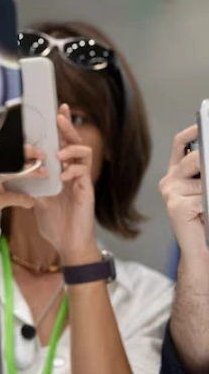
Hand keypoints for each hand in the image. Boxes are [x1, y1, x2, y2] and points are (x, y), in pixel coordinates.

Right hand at [0, 144, 46, 243]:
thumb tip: (13, 170)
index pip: (0, 150)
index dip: (15, 145)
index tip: (27, 140)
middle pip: (8, 157)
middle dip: (27, 153)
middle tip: (41, 154)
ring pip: (14, 173)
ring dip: (31, 172)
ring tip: (43, 173)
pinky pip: (15, 196)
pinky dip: (25, 199)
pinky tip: (30, 202)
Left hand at [34, 104, 97, 263]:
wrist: (67, 244)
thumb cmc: (54, 223)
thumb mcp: (37, 200)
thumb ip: (32, 185)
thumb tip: (16, 175)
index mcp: (62, 172)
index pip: (62, 145)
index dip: (61, 129)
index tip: (57, 111)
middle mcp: (73, 173)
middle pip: (75, 143)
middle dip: (68, 128)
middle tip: (61, 115)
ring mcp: (81, 181)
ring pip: (84, 153)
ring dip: (71, 149)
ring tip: (60, 153)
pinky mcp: (86, 191)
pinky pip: (84, 173)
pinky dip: (73, 171)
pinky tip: (64, 175)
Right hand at [159, 124, 206, 255]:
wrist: (201, 250)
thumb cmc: (206, 220)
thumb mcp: (206, 191)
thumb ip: (205, 174)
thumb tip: (208, 160)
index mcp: (176, 174)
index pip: (180, 144)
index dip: (192, 131)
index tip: (204, 124)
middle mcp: (169, 181)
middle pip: (194, 158)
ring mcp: (170, 193)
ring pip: (204, 179)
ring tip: (208, 200)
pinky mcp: (176, 207)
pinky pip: (203, 196)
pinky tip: (208, 212)